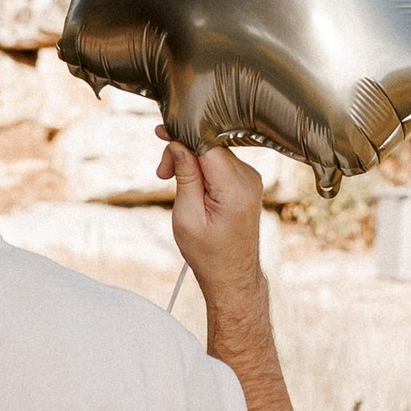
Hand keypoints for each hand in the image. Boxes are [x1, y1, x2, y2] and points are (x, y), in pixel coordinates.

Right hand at [160, 138, 265, 306]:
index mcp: (235, 187)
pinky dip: (201, 167)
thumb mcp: (187, 216)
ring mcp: (250, 178)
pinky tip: (190, 184)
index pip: (207, 143)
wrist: (231, 275)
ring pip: (213, 152)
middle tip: (162, 173)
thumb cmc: (208, 253)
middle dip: (182, 151)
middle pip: (210, 145)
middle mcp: (248, 178)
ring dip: (190, 160)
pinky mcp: (246, 181)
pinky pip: (220, 162)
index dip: (182, 136)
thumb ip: (185, 175)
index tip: (160, 134)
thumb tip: (178, 143)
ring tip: (172, 180)